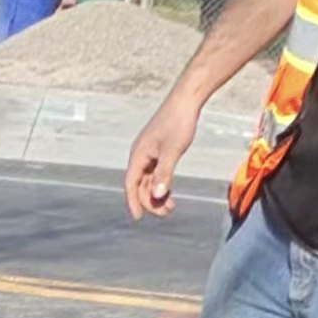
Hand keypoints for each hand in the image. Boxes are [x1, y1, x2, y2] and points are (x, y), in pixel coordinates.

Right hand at [126, 88, 198, 219]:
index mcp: (138, 155)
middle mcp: (140, 154)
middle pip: (140, 185)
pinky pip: (155, 171)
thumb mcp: (172, 151)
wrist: (187, 99)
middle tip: (167, 212)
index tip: (138, 217)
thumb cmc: (178, 122)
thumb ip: (164, 174)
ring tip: (172, 204)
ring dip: (157, 193)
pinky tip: (171, 188)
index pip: (131, 184)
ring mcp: (149, 151)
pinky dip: (162, 182)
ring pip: (148, 179)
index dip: (133, 201)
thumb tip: (158, 194)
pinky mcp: (158, 148)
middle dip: (151, 200)